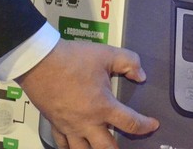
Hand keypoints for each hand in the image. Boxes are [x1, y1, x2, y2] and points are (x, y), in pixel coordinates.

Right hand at [18, 40, 158, 148]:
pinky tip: (76, 146)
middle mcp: (87, 123)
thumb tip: (141, 75)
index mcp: (103, 106)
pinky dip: (71, 147)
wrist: (39, 62)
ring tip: (101, 147)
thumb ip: (129, 62)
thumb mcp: (106, 54)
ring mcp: (69, 127)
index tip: (153, 125)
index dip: (145, 126)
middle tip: (126, 144)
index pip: (130, 123)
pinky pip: (63, 144)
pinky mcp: (54, 124)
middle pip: (107, 148)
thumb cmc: (73, 59)